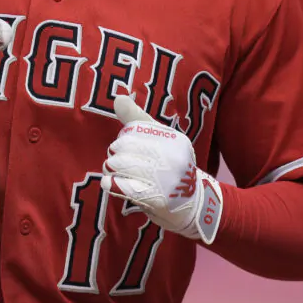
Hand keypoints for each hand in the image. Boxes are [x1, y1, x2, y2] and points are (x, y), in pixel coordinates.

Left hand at [101, 95, 223, 243]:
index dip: (123, 141)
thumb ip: (138, 119)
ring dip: (112, 170)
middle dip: (115, 155)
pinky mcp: (158, 199)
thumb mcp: (161, 140)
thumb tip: (118, 97)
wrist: (194, 204)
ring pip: (123, 167)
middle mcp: (173, 157)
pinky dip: (113, 184)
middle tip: (114, 162)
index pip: (134, 132)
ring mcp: (167, 180)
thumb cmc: (171, 167)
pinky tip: (109, 183)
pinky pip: (126, 188)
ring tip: (112, 172)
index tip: (123, 148)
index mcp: (174, 140)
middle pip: (126, 149)